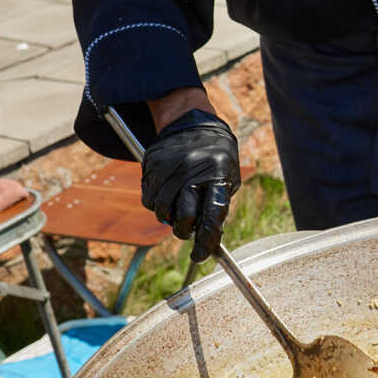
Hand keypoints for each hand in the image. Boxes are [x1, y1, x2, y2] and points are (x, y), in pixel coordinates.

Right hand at [141, 110, 239, 261]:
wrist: (191, 123)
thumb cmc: (216, 155)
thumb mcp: (228, 175)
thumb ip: (218, 204)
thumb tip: (208, 237)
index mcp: (217, 173)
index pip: (212, 216)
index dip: (207, 240)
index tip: (201, 255)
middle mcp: (192, 171)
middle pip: (184, 218)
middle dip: (186, 231)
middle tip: (189, 229)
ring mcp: (169, 169)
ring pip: (163, 212)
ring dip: (170, 219)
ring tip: (179, 207)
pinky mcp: (151, 167)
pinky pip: (149, 201)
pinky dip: (156, 206)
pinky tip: (166, 197)